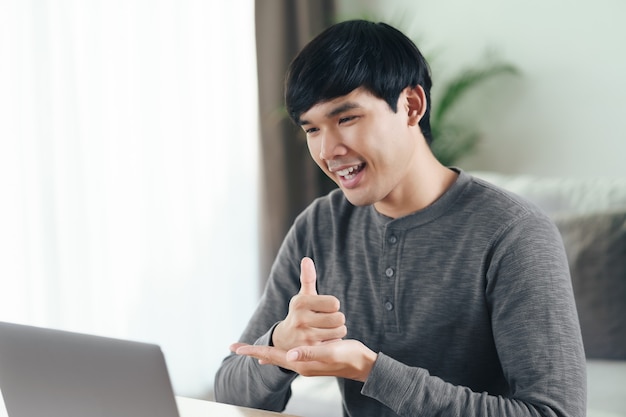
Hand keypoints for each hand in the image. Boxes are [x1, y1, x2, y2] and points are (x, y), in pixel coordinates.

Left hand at [231, 339, 377, 381]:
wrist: (363, 365)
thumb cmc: (348, 357)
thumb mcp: (330, 352)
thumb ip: (310, 354)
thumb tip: (289, 355)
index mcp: (301, 363)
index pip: (272, 356)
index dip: (254, 350)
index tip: (236, 347)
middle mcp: (300, 365)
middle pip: (271, 357)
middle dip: (254, 351)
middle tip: (235, 346)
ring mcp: (305, 363)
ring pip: (279, 358)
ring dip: (265, 353)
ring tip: (251, 351)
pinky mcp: (311, 359)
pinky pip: (288, 357)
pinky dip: (278, 355)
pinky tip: (277, 355)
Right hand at [271, 257, 346, 350]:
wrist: (284, 341)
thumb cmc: (299, 314)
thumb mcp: (303, 297)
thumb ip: (308, 278)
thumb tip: (307, 259)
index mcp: (300, 302)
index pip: (334, 302)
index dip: (333, 305)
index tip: (325, 308)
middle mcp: (300, 319)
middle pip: (339, 317)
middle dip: (338, 319)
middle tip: (329, 321)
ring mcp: (305, 336)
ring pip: (340, 331)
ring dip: (338, 331)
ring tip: (327, 331)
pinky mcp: (311, 351)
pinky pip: (335, 343)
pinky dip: (334, 342)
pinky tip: (325, 341)